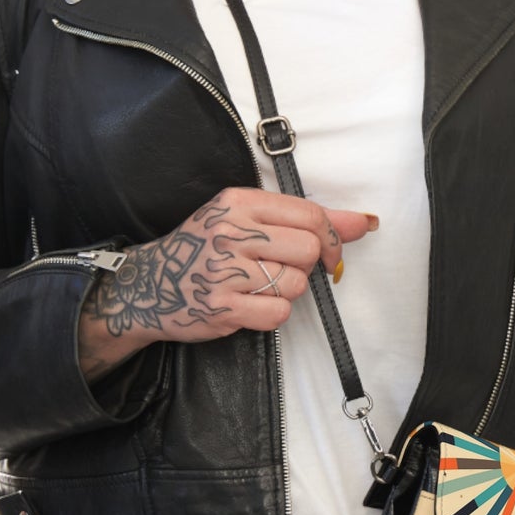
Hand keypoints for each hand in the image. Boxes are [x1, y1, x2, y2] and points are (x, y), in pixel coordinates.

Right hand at [77, 188, 375, 381]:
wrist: (149, 283)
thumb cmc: (205, 247)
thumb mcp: (246, 217)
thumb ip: (306, 218)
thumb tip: (365, 222)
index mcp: (238, 201)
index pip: (308, 214)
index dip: (333, 237)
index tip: (331, 252)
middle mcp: (230, 232)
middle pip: (308, 250)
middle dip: (308, 265)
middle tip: (286, 268)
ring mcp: (224, 271)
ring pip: (296, 284)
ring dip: (288, 290)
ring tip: (260, 286)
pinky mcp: (222, 307)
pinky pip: (278, 313)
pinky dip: (273, 314)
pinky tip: (251, 304)